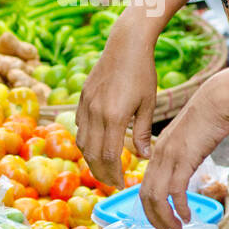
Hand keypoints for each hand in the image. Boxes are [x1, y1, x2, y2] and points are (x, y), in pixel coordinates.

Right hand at [75, 14, 160, 188]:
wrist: (126, 43)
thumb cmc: (142, 71)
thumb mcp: (148, 103)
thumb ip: (144, 132)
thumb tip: (145, 156)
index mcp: (114, 117)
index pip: (108, 156)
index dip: (113, 175)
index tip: (121, 185)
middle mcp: (95, 112)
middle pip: (91, 154)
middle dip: (101, 172)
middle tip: (112, 183)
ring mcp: (86, 104)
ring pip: (81, 141)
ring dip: (91, 158)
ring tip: (104, 168)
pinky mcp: (82, 97)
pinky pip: (79, 125)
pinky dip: (86, 140)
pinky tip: (97, 144)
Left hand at [137, 75, 228, 228]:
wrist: (217, 100)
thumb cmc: (208, 118)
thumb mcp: (189, 140)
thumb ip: (182, 155)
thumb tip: (185, 170)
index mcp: (158, 152)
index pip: (144, 185)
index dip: (149, 206)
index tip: (160, 219)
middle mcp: (159, 156)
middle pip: (145, 194)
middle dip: (153, 217)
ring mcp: (170, 157)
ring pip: (157, 196)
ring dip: (165, 217)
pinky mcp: (184, 158)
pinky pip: (176, 190)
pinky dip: (180, 207)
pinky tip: (188, 216)